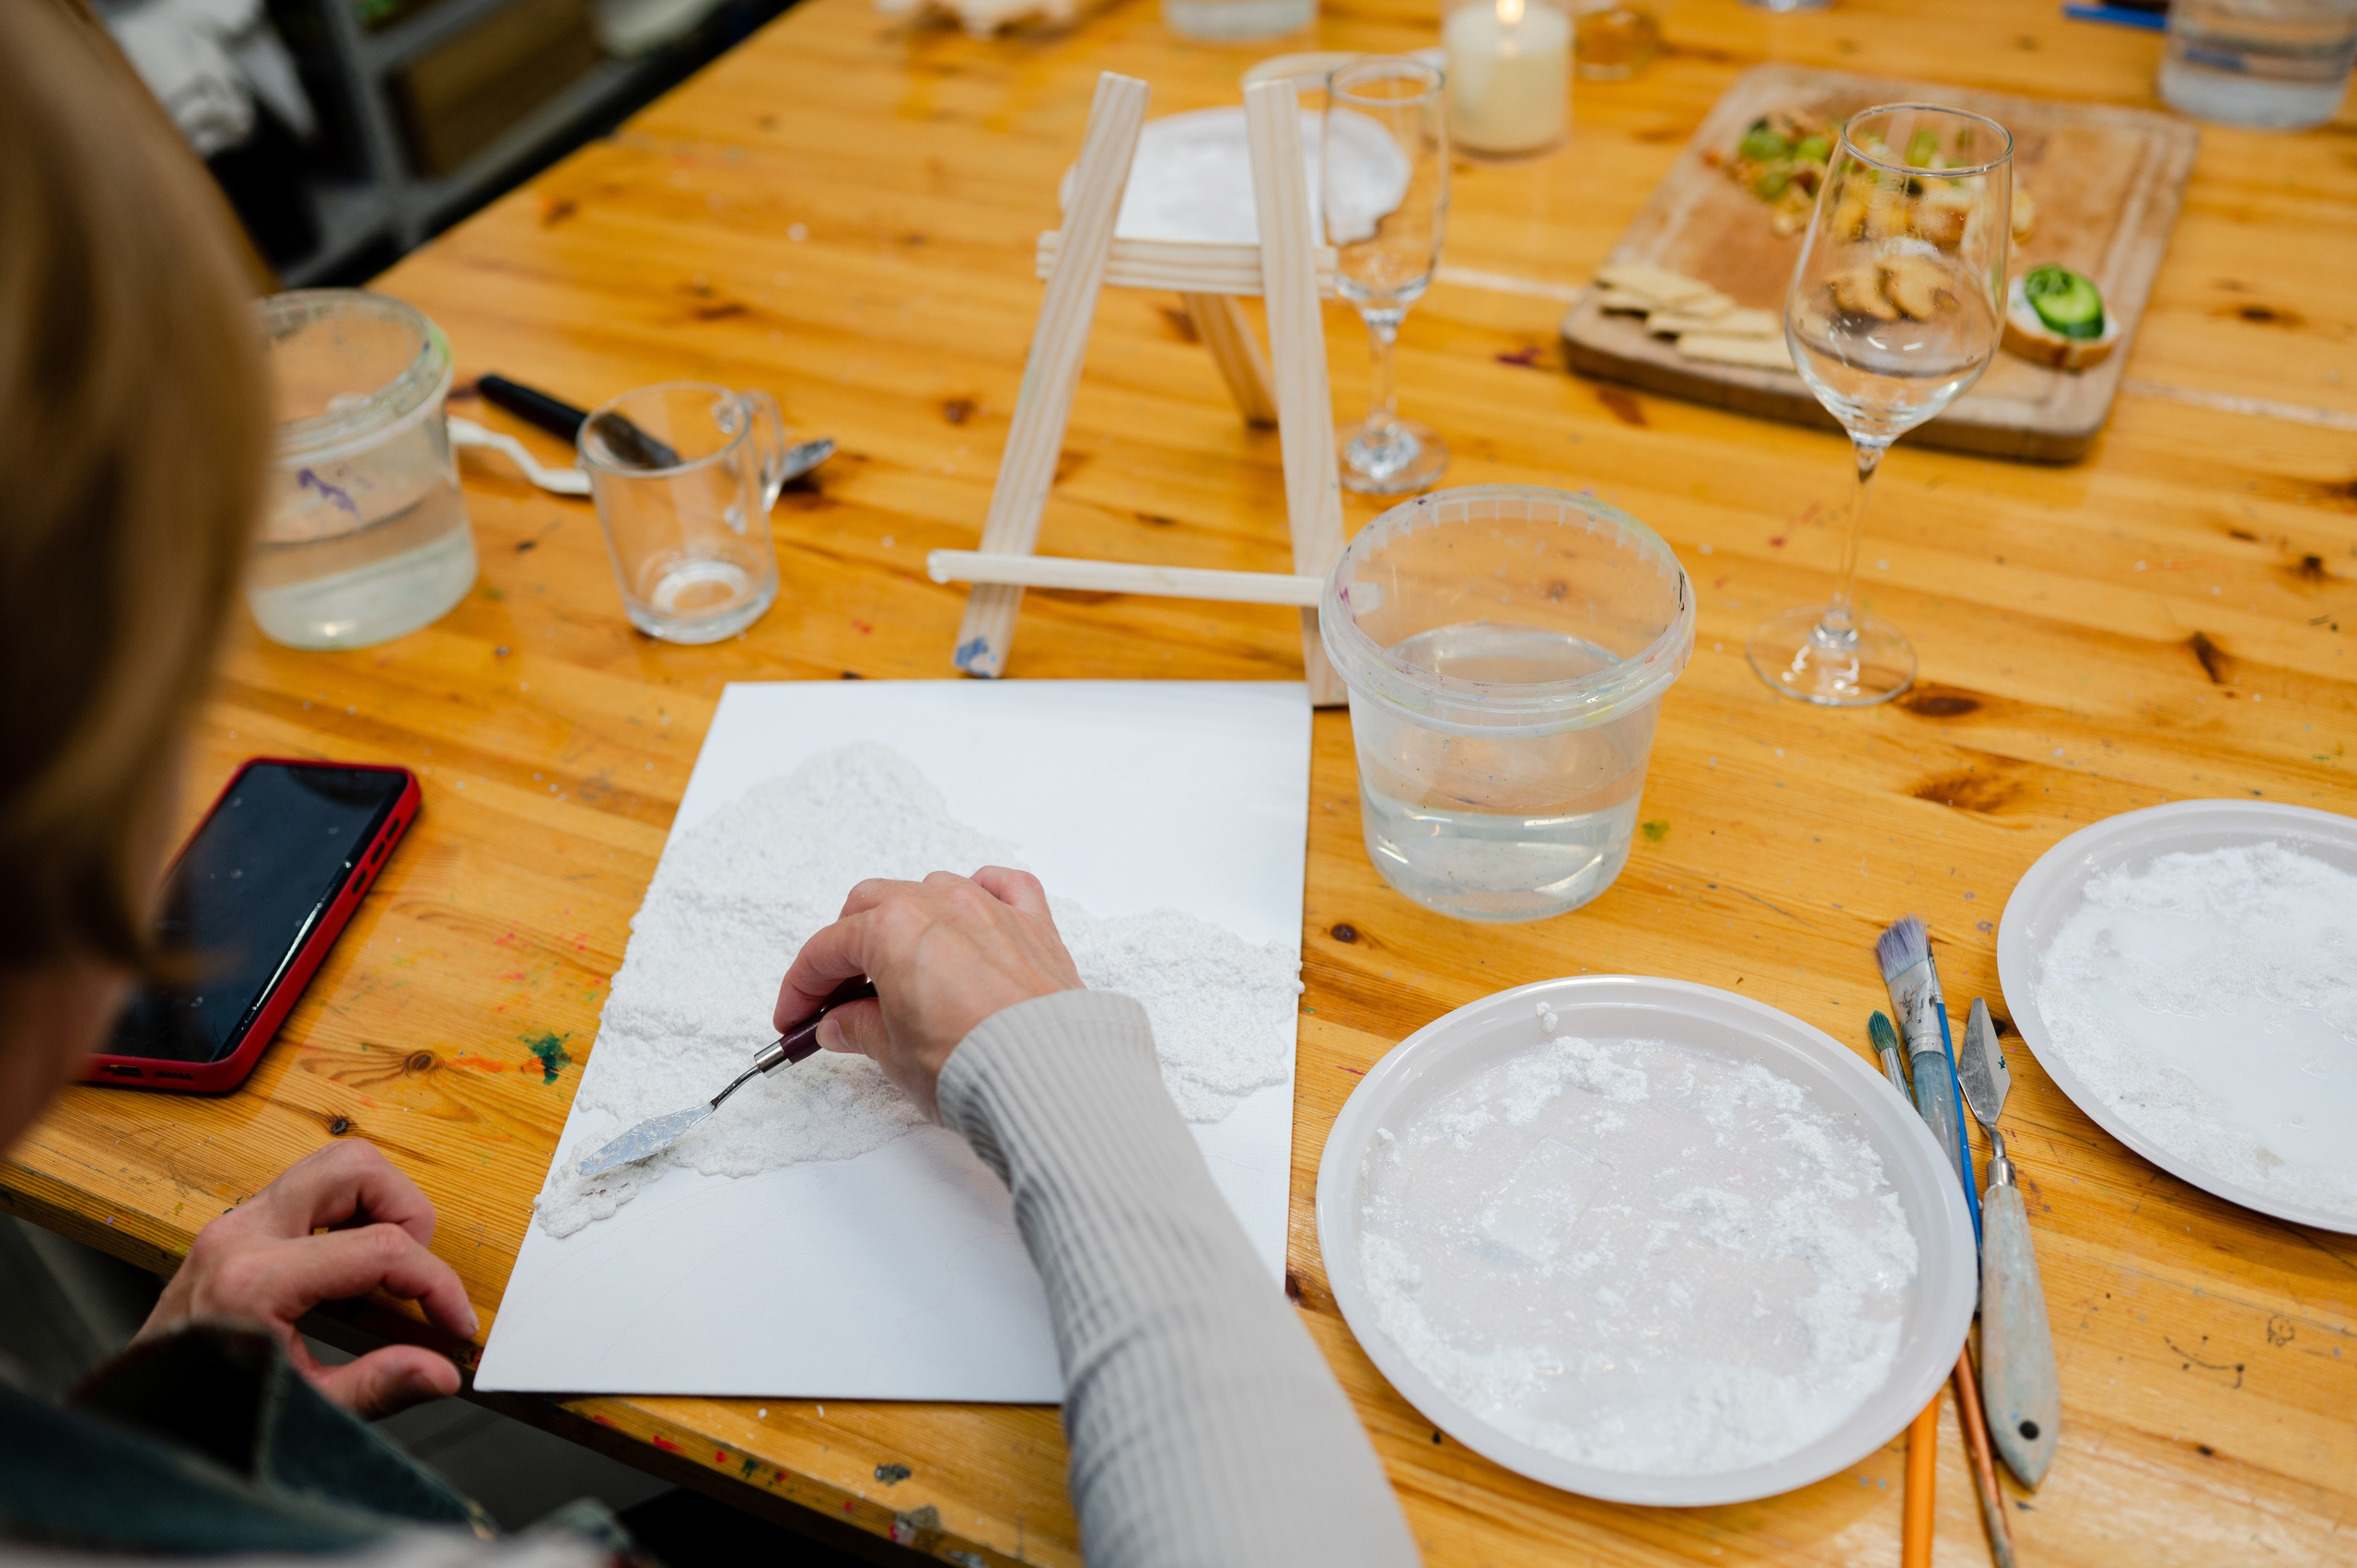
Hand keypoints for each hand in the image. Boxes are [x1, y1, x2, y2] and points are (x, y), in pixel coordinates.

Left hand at [144, 1140, 477, 1418]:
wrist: (137, 1410)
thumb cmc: (204, 1410)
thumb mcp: (300, 1409)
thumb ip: (376, 1387)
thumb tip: (443, 1372)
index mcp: (255, 1280)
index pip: (379, 1248)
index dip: (436, 1284)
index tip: (454, 1321)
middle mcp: (242, 1234)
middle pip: (356, 1168)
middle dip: (408, 1212)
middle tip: (413, 1272)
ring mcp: (235, 1222)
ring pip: (334, 1163)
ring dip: (378, 1203)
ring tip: (385, 1266)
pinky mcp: (237, 1225)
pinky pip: (310, 1188)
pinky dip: (348, 1212)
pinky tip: (349, 1269)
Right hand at [775, 867, 1082, 1119]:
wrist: (1048, 1075)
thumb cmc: (972, 1063)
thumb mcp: (893, 1055)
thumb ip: (859, 1029)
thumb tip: (841, 1024)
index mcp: (893, 929)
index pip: (828, 950)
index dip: (802, 987)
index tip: (796, 1019)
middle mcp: (941, 905)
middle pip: (871, 906)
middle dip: (846, 947)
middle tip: (838, 997)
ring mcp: (991, 909)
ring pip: (932, 889)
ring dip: (906, 919)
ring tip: (900, 966)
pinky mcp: (1034, 925)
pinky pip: (1004, 886)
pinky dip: (981, 894)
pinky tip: (971, 916)